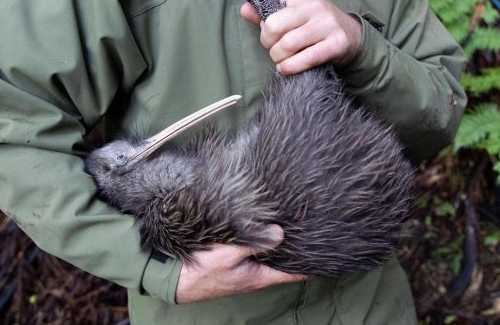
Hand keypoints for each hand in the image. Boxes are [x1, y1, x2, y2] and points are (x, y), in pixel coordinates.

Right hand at [175, 225, 306, 303]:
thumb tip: (280, 233)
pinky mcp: (233, 261)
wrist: (173, 277)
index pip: (294, 272)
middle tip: (310, 225)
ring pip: (268, 254)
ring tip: (291, 220)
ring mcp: (244, 268)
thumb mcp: (229, 255)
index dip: (311, 262)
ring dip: (277, 240)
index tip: (326, 250)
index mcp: (260, 276)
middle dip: (295, 246)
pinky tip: (263, 223)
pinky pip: (254, 249)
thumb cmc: (201, 270)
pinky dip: (261, 238)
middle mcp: (255, 274)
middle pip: (283, 261)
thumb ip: (254, 243)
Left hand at [240, 0, 361, 74]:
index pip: (269, 14)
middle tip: (276, 51)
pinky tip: (287, 68)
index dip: (265, 31)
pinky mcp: (337, 44)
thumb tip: (243, 9)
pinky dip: (291, 67)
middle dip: (269, 45)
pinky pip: (306, 58)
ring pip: (288, 44)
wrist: (352, 36)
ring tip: (282, 61)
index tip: (273, 38)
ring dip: (279, 58)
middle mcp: (314, 6)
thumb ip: (266, 14)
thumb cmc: (314, 26)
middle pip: (274, 27)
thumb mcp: (292, 16)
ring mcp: (327, 24)